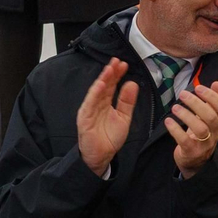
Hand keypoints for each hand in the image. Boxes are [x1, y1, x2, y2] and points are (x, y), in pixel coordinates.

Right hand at [77, 58, 137, 175]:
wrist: (101, 156)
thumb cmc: (110, 138)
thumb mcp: (124, 118)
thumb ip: (127, 102)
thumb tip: (132, 84)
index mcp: (106, 103)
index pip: (112, 85)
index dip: (117, 75)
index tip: (124, 64)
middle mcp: (97, 103)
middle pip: (104, 85)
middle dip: (110, 73)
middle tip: (117, 62)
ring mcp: (90, 109)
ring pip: (96, 91)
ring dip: (103, 80)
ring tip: (110, 69)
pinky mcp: (84, 117)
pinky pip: (89, 103)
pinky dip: (94, 93)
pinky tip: (101, 84)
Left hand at [166, 81, 217, 177]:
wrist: (195, 160)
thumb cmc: (202, 133)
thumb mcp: (210, 116)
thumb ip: (214, 100)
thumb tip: (217, 83)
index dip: (212, 97)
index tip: (198, 87)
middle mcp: (215, 133)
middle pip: (211, 117)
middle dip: (197, 103)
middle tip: (182, 94)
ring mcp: (205, 144)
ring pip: (200, 129)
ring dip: (186, 115)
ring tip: (174, 107)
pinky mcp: (192, 152)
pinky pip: (185, 141)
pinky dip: (176, 130)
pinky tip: (168, 121)